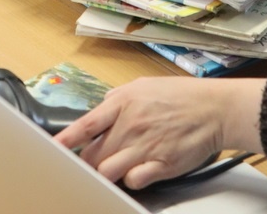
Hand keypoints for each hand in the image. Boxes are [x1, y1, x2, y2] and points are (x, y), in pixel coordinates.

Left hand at [55, 76, 264, 189]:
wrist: (214, 108)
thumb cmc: (182, 96)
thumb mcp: (144, 86)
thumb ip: (118, 98)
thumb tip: (100, 108)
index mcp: (123, 103)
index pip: (85, 125)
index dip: (64, 140)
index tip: (52, 150)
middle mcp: (130, 125)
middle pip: (93, 154)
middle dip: (88, 161)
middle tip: (90, 161)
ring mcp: (144, 146)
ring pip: (108, 170)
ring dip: (106, 172)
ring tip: (113, 167)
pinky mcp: (160, 164)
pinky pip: (133, 180)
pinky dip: (130, 180)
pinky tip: (137, 170)